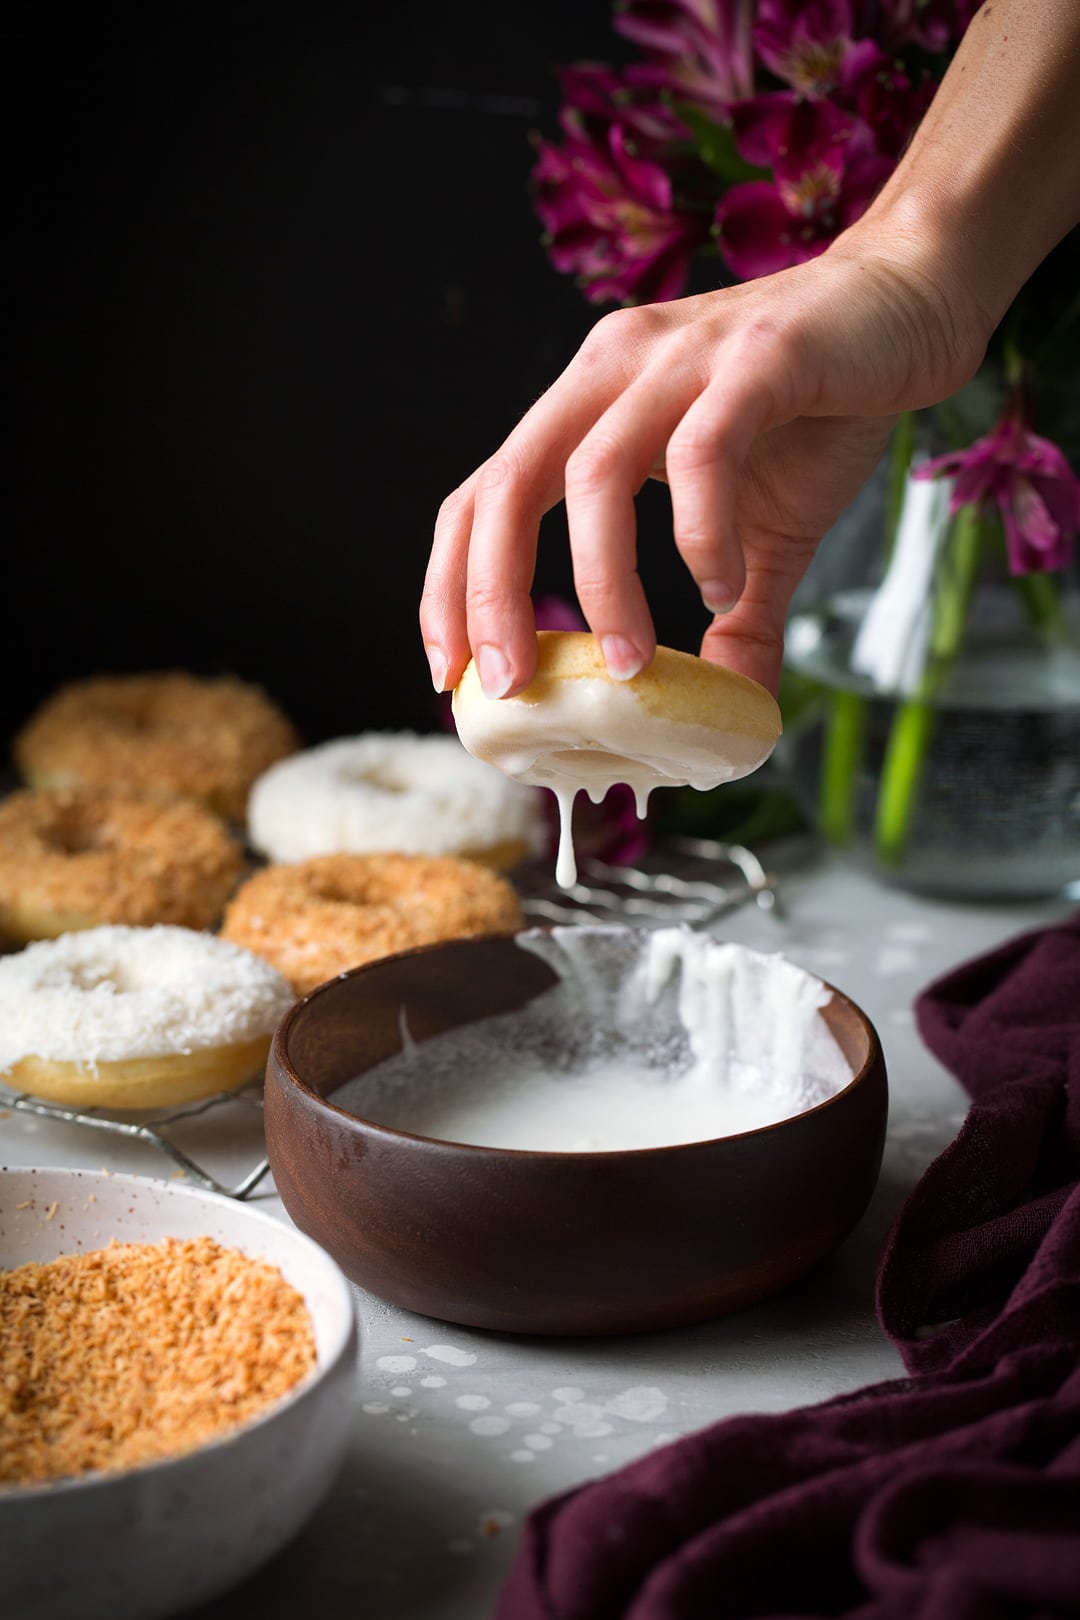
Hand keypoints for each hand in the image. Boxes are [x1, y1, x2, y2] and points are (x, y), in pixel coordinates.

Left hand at [421, 231, 990, 697]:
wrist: (914, 304)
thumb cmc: (821, 410)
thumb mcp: (767, 534)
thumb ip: (736, 619)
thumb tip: (733, 718)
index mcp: (590, 405)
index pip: (484, 495)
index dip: (452, 586)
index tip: (454, 676)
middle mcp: (613, 370)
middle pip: (508, 485)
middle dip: (490, 595)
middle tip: (507, 686)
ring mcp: (679, 357)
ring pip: (593, 474)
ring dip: (601, 583)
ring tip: (631, 668)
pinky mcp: (758, 356)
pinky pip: (701, 452)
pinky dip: (700, 532)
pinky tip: (722, 589)